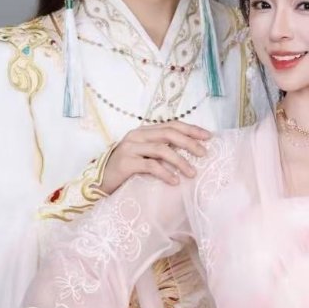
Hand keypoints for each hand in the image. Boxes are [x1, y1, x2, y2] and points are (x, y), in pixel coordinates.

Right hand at [97, 121, 211, 193]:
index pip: (171, 125)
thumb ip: (161, 151)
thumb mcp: (145, 156)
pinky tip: (174, 181)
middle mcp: (137, 136)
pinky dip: (165, 173)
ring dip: (180, 161)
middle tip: (204, 154)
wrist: (100, 182)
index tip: (208, 137)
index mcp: (144, 131)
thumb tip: (190, 152)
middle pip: (168, 134)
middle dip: (189, 143)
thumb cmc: (127, 170)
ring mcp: (130, 148)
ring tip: (192, 173)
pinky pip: (150, 166)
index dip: (191, 129)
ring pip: (161, 149)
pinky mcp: (125, 163)